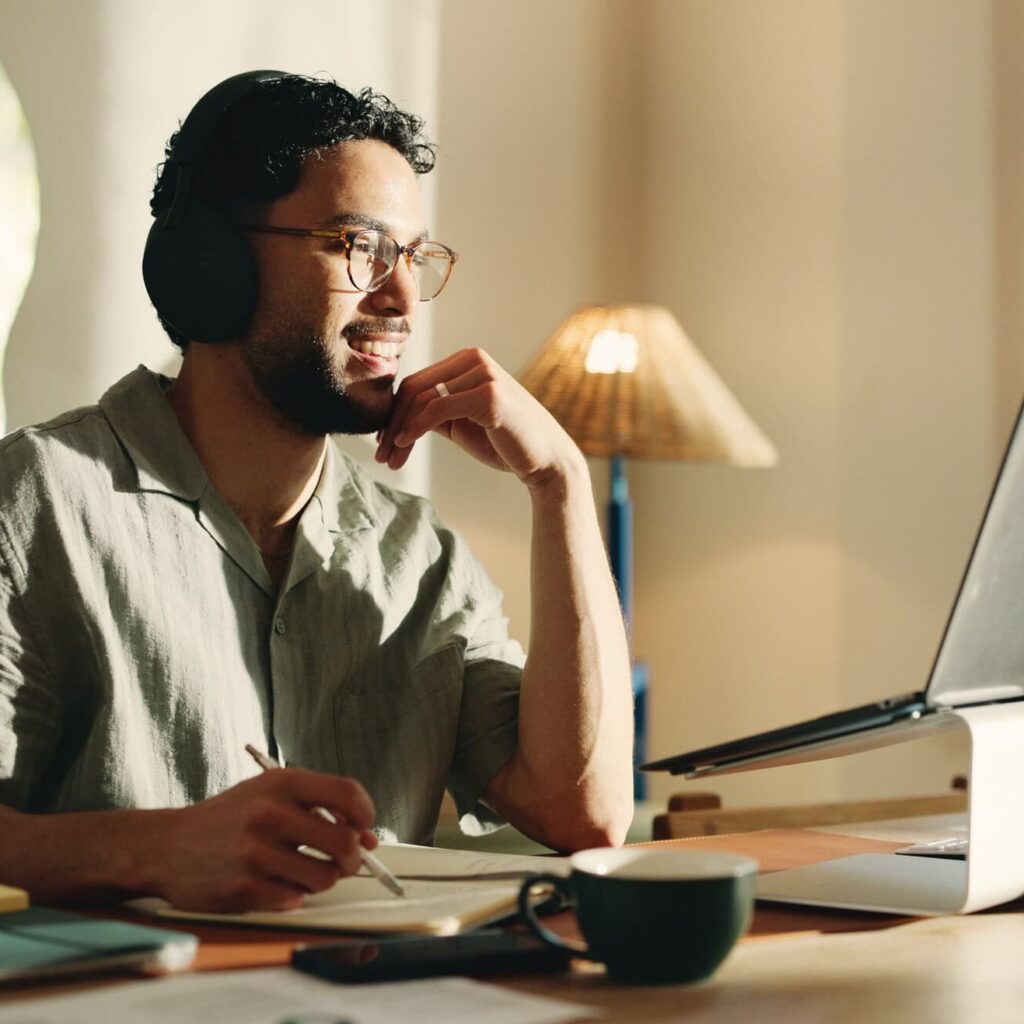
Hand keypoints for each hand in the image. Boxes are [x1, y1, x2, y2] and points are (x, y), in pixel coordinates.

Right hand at [154, 769, 377, 911]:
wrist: (166, 846)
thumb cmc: (229, 819)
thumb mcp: (270, 795)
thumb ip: (320, 809)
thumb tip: (370, 839)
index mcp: (283, 782)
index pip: (348, 794)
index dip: (366, 815)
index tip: (363, 828)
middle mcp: (270, 813)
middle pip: (345, 843)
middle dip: (353, 859)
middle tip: (343, 862)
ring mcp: (256, 852)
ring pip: (325, 877)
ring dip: (322, 880)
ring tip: (302, 872)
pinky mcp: (244, 888)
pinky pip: (295, 901)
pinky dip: (292, 897)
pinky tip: (272, 884)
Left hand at [375, 348, 582, 487]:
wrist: (546, 461)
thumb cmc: (505, 443)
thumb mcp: (462, 424)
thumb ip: (435, 412)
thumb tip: (399, 417)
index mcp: (468, 361)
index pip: (417, 383)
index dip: (394, 413)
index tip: (383, 442)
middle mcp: (474, 360)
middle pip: (414, 388)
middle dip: (392, 424)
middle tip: (381, 455)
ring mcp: (483, 374)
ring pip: (422, 400)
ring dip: (400, 432)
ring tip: (391, 458)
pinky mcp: (488, 394)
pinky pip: (437, 409)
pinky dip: (415, 428)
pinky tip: (404, 445)